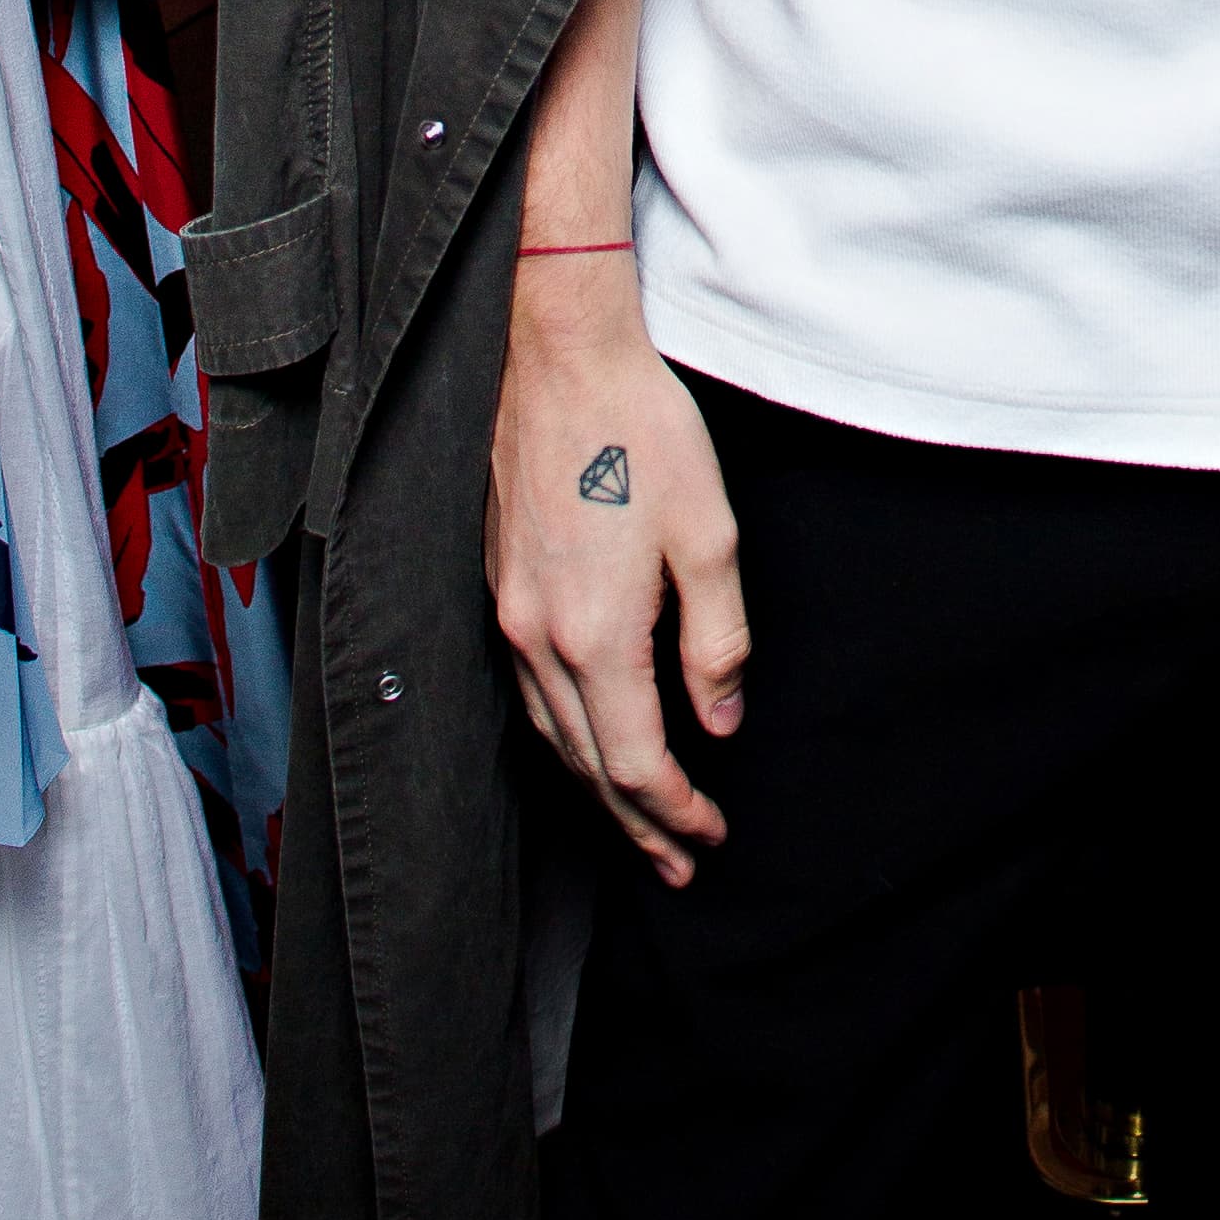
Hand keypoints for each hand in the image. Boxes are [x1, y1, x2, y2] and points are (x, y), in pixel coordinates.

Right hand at [485, 300, 747, 883]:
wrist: (557, 357)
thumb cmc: (641, 431)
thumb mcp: (710, 535)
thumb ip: (717, 640)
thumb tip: (720, 720)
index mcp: (597, 634)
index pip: (638, 762)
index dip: (677, 812)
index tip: (713, 836)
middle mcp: (538, 639)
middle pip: (588, 765)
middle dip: (638, 824)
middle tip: (680, 863)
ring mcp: (509, 615)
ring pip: (552, 735)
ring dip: (599, 788)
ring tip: (641, 824)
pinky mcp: (499, 587)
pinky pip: (530, 693)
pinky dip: (567, 737)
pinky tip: (591, 741)